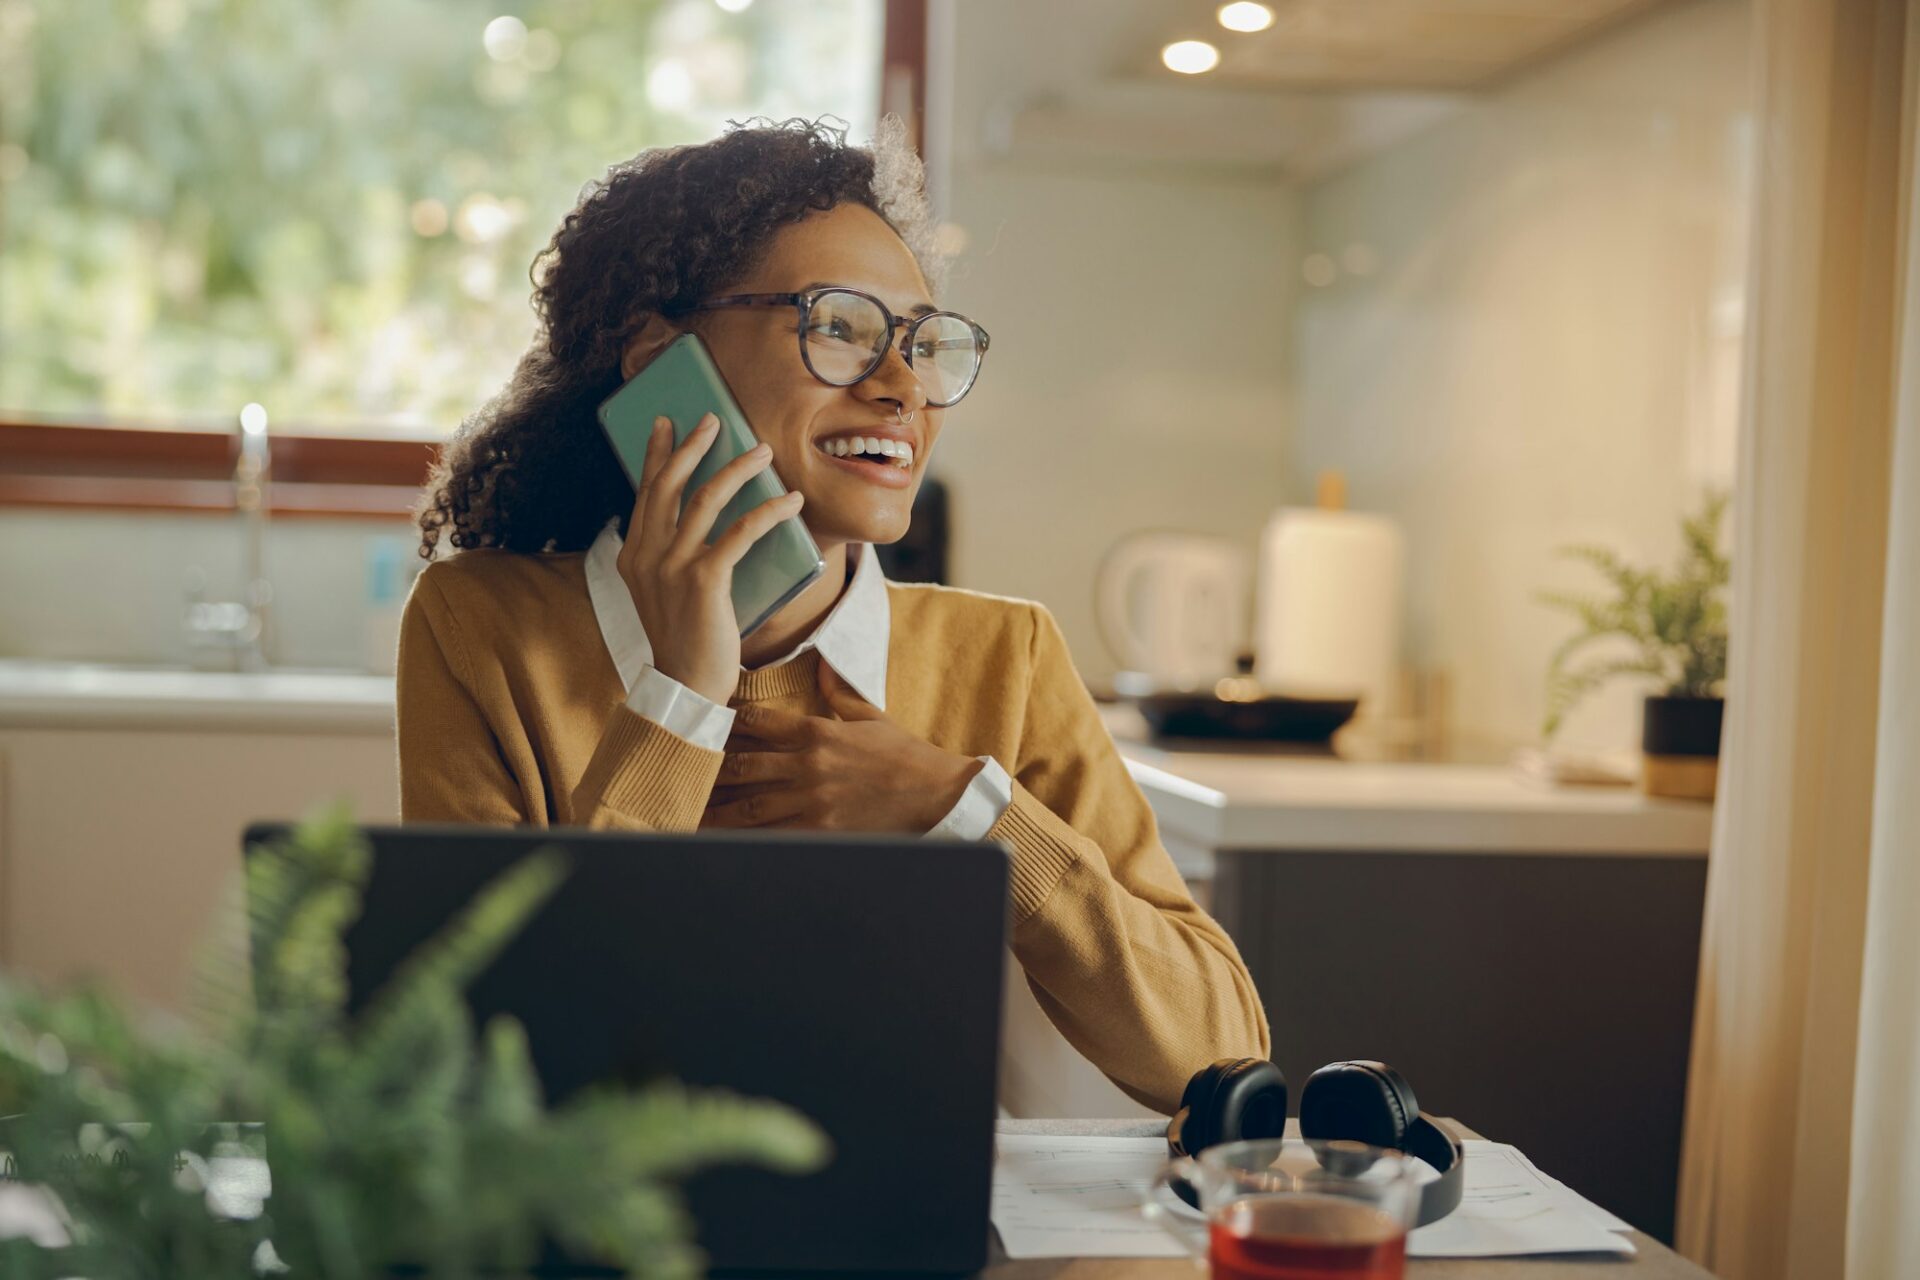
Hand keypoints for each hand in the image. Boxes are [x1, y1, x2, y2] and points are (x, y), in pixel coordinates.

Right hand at [617, 413, 804, 705]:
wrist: (685, 686)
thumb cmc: (685, 638)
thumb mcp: (664, 592)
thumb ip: (671, 556)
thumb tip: (700, 519)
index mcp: (633, 555)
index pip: (645, 492)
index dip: (656, 455)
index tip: (666, 423)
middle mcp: (646, 555)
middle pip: (670, 483)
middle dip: (693, 445)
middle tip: (714, 420)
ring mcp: (672, 566)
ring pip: (706, 497)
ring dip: (737, 468)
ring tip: (761, 451)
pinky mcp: (704, 579)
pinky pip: (740, 531)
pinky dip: (769, 511)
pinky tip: (790, 501)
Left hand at [703, 660, 983, 832]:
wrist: (938, 795)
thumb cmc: (906, 755)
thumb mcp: (872, 716)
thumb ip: (840, 692)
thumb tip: (822, 663)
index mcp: (819, 731)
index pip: (758, 722)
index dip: (727, 723)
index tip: (705, 723)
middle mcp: (809, 764)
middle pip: (742, 765)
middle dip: (710, 769)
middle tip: (683, 771)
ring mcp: (812, 800)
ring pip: (749, 805)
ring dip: (716, 810)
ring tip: (688, 812)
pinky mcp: (821, 830)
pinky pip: (773, 836)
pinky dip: (745, 840)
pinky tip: (724, 843)